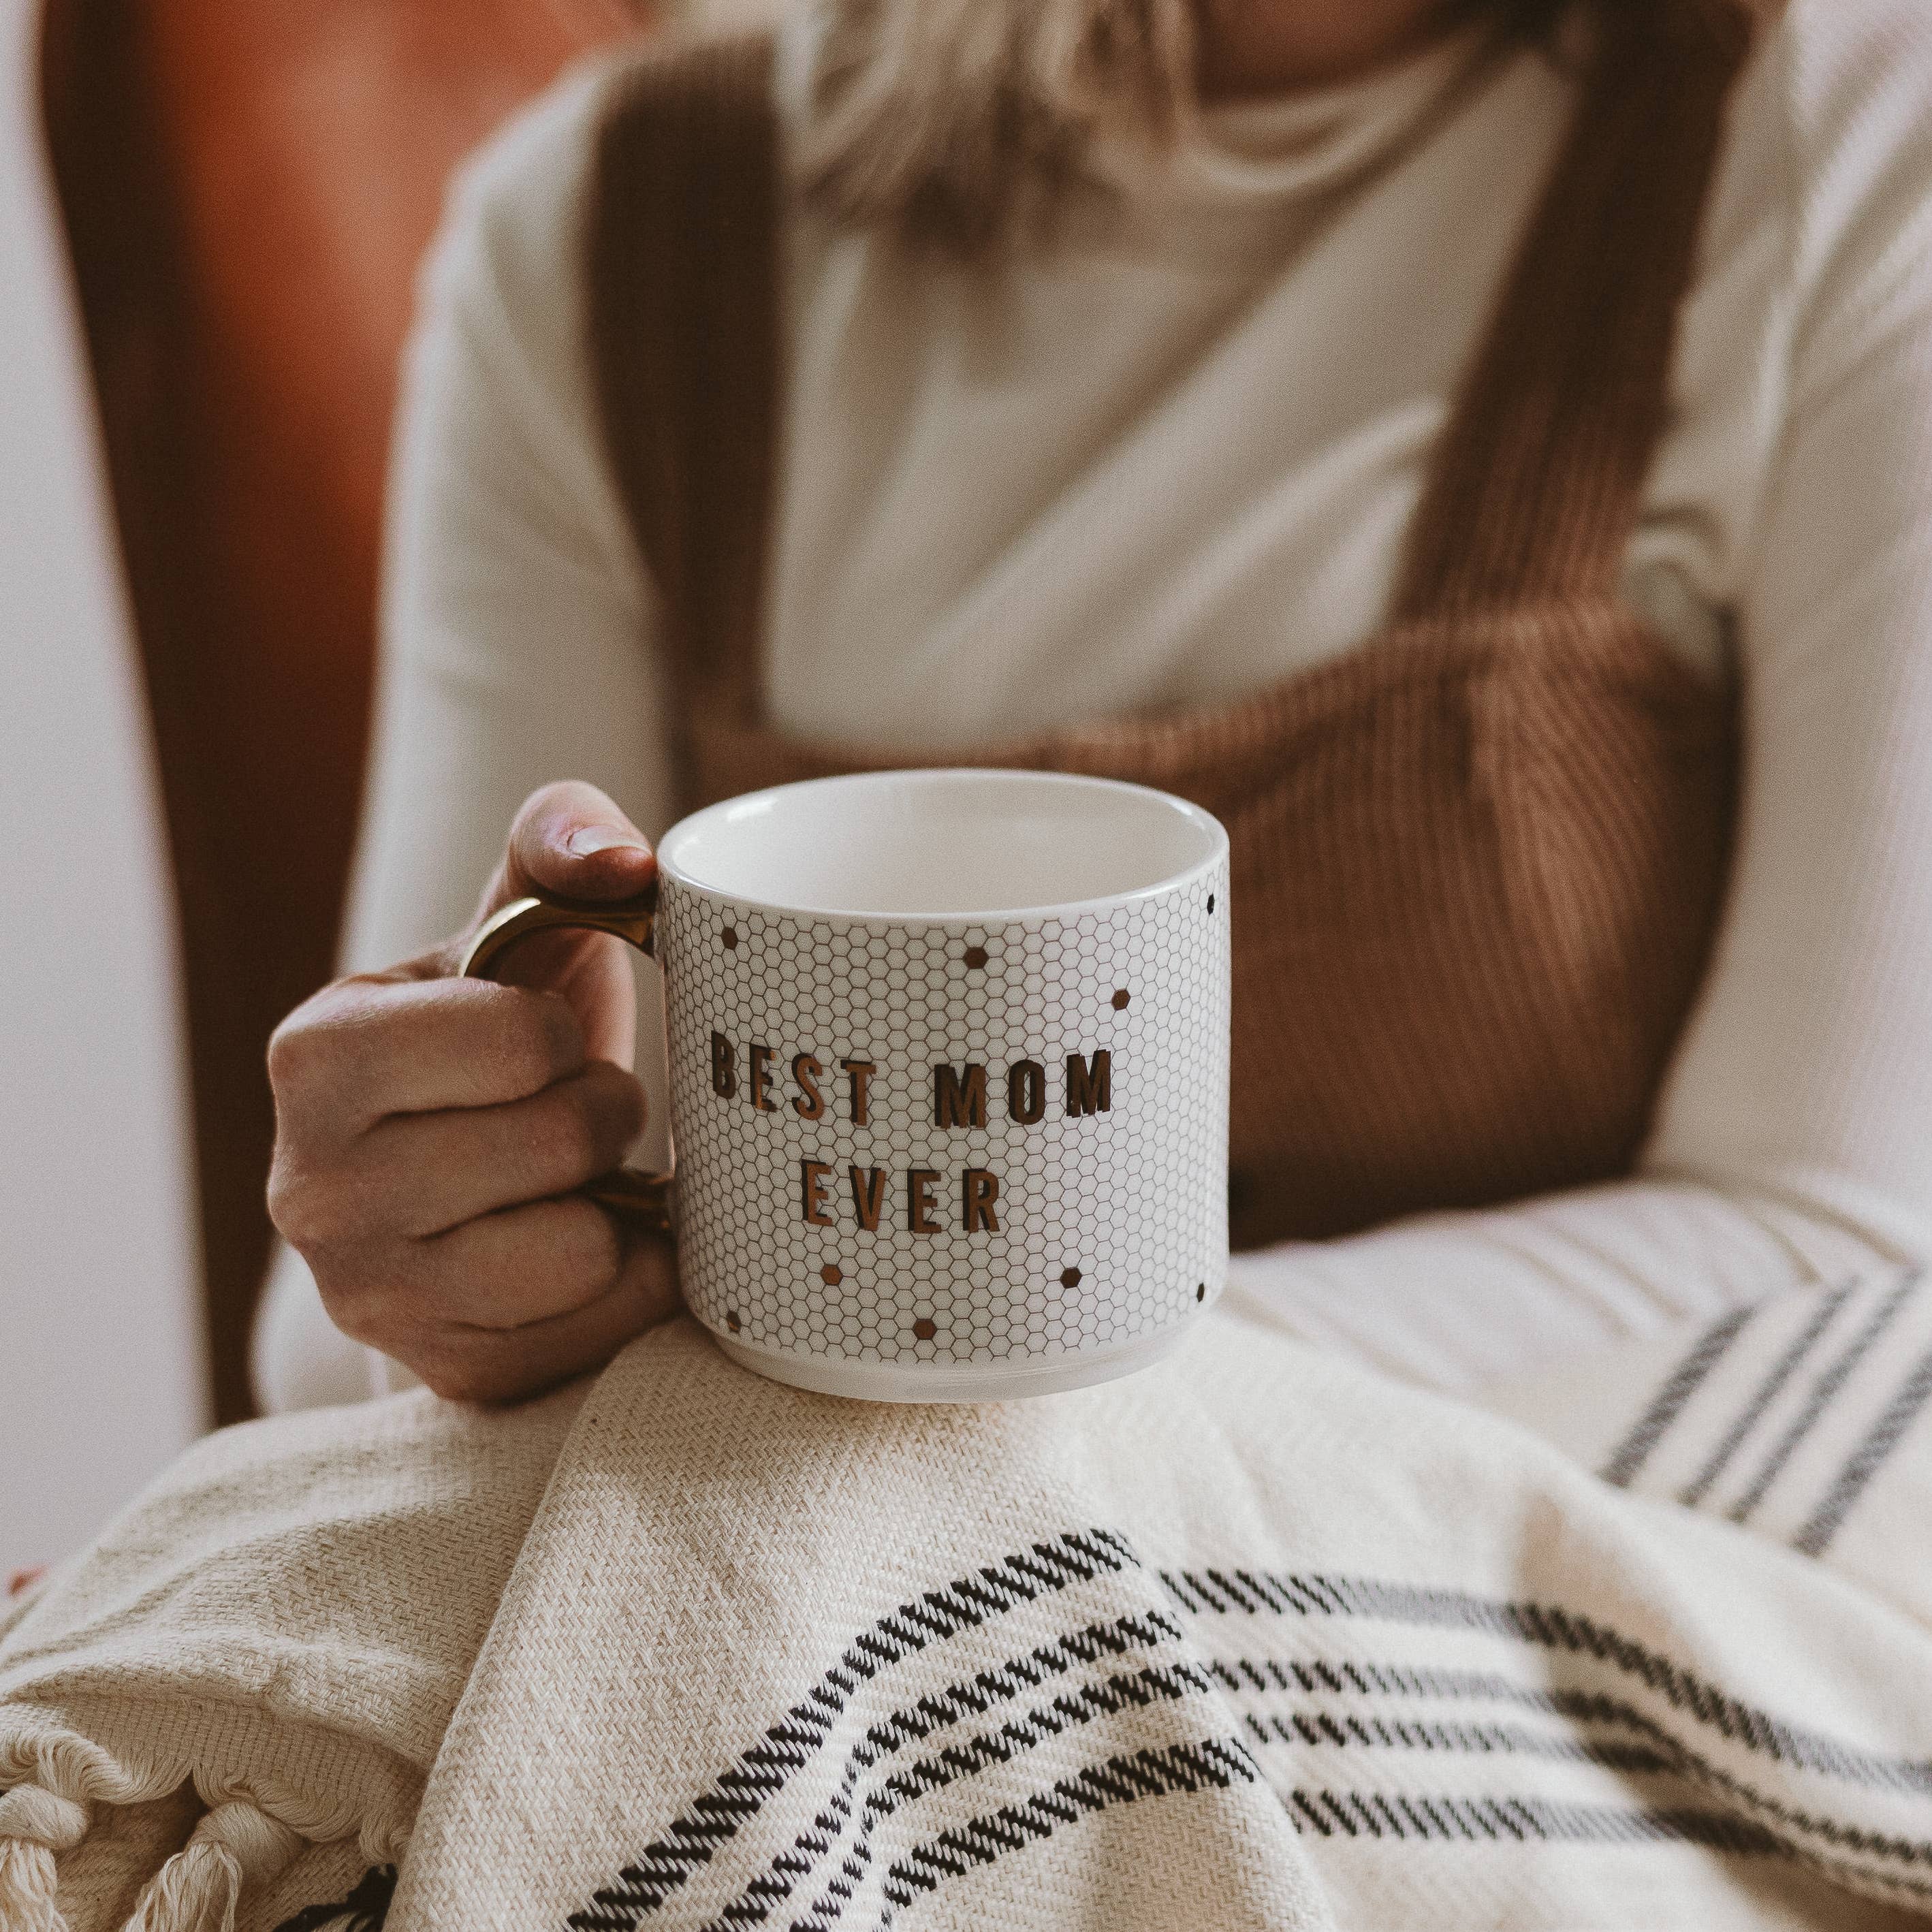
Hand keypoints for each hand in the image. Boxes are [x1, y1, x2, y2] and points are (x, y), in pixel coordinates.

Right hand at [267, 781, 678, 1402]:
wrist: (487, 1164)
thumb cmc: (511, 1020)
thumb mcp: (522, 912)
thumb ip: (562, 837)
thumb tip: (622, 861)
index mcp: (316, 1055)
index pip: (518, 1039)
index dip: (563, 1032)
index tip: (537, 1038)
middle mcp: (311, 1190)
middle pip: (556, 1144)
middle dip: (599, 1114)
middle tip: (572, 1111)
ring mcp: (372, 1298)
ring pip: (577, 1249)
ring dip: (613, 1200)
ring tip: (575, 1176)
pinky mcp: (449, 1372)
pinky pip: (600, 1328)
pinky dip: (631, 1280)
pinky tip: (593, 1241)